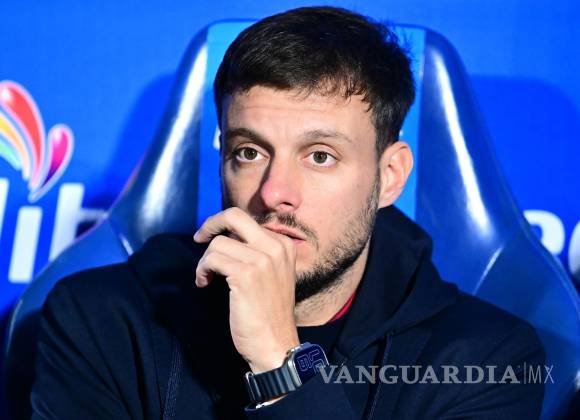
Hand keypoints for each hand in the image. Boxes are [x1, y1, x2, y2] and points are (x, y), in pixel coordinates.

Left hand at [193, 207, 299, 372]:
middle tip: (199, 237)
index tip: (213, 239)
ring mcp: (262, 260)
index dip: (225, 227)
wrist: (275, 345)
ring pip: (218, 242)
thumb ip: (257, 252)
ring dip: (205, 260)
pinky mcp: (245, 275)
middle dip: (211, 223)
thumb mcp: (272, 274)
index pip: (247, 220)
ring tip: (207, 277)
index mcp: (284, 245)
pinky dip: (202, 270)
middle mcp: (276, 247)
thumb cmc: (268, 314)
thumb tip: (227, 237)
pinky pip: (212, 259)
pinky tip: (204, 283)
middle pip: (234, 216)